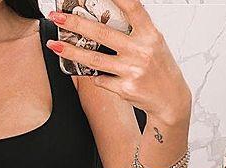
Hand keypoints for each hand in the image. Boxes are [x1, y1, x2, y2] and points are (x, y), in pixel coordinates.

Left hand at [46, 0, 190, 124]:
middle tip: (57, 17)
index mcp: (150, 35)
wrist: (170, 100)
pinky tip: (96, 73)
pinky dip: (95, 75)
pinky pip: (100, 78)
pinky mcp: (125, 88)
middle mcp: (141, 51)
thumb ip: (135, 31)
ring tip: (55, 45)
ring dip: (71, 51)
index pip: (133, 8)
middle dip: (75, 24)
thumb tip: (105, 18)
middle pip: (102, 33)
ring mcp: (132, 71)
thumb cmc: (160, 69)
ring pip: (94, 59)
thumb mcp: (154, 44)